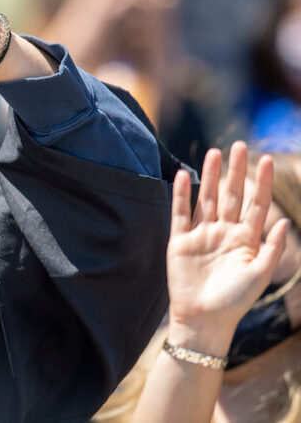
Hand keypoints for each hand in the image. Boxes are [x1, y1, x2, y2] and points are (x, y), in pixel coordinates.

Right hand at [166, 142, 289, 354]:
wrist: (204, 319)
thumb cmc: (235, 300)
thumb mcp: (260, 273)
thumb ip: (272, 247)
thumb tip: (284, 221)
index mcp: (246, 240)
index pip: (256, 204)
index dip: (261, 182)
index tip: (266, 159)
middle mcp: (224, 233)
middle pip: (231, 195)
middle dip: (235, 171)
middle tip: (238, 146)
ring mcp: (201, 235)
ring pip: (207, 198)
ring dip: (210, 176)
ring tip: (214, 152)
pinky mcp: (180, 240)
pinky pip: (181, 213)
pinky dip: (183, 195)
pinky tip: (186, 177)